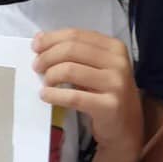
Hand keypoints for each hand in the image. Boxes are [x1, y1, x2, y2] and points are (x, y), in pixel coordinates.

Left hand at [33, 29, 142, 152]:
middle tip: (37, 67)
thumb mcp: (97, 68)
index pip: (76, 35)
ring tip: (45, 83)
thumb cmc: (107, 93)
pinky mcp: (109, 106)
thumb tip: (40, 39)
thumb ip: (75, 52)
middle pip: (71, 49)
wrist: (126, 126)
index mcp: (115, 47)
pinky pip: (73, 97)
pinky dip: (54, 95)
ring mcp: (116, 84)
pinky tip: (46, 95)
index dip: (52, 39)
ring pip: (70, 70)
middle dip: (47, 56)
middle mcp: (118, 62)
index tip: (35, 47)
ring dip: (50, 76)